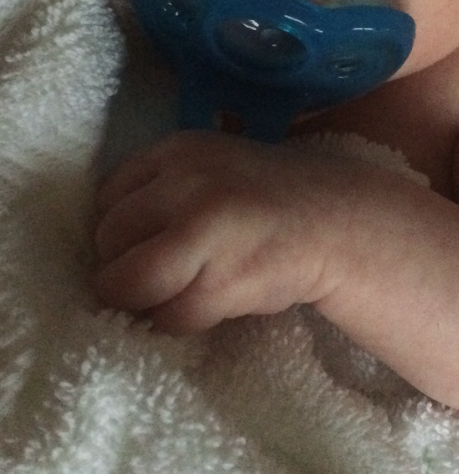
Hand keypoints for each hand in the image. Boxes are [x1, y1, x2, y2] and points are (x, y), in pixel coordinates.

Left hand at [94, 131, 359, 333]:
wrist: (337, 222)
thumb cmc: (267, 199)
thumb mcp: (210, 167)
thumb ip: (160, 188)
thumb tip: (106, 241)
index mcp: (177, 151)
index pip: (107, 199)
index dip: (119, 232)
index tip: (141, 246)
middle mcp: (184, 185)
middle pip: (109, 242)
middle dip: (125, 267)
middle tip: (158, 277)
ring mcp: (202, 233)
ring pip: (128, 284)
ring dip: (144, 300)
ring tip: (174, 296)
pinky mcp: (221, 281)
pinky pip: (169, 316)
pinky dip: (178, 321)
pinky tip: (206, 306)